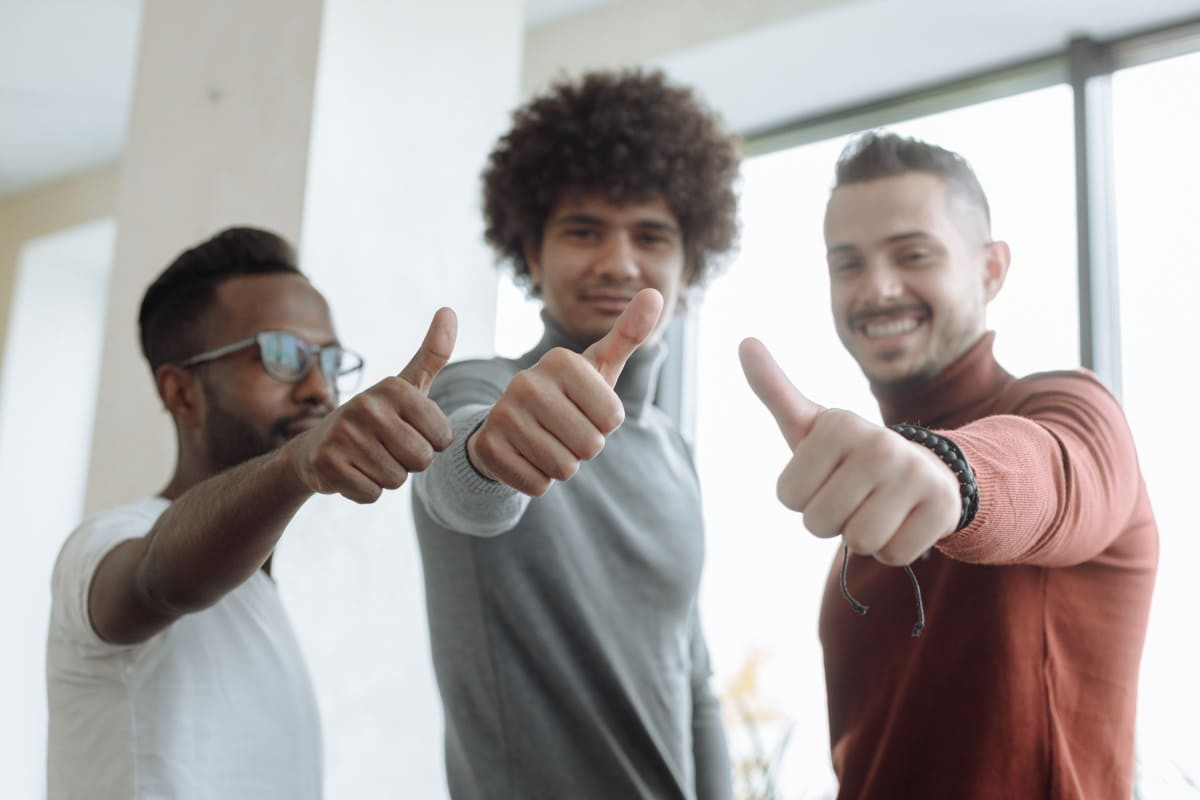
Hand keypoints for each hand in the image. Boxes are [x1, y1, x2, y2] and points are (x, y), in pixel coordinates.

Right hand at [288, 307, 456, 502]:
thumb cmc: (376, 417)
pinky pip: (371, 494)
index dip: (429, 444)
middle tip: (385, 447)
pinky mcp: (328, 464)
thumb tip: (450, 309)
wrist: (316, 447)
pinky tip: (351, 471)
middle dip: (409, 463)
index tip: (405, 430)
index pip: (442, 439)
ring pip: (396, 480)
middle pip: (421, 460)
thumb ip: (433, 353)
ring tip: (367, 458)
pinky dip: (364, 490)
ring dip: (386, 477)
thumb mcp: (406, 385)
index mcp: (394, 387)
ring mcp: (344, 434)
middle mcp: (367, 405)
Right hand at [468, 288, 664, 495]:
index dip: (605, 424)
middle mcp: (527, 382)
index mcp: (560, 360)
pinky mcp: (489, 448)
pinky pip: (538, 484)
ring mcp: (503, 414)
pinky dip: (539, 479)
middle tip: (565, 430)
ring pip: (564, 468)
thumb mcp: (599, 366)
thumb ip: (629, 333)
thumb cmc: (569, 395)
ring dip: (562, 464)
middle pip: (590, 446)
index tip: (586, 410)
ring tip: (547, 442)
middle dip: (585, 447)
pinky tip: (527, 456)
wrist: (509, 424)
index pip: (613, 419)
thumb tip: (656, 294)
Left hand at [738, 337, 960, 565]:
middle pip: (819, 523)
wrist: (926, 467)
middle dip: (830, 520)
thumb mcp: (810, 424)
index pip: (788, 497)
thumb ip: (774, 389)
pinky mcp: (943, 507)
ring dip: (862, 535)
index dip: (802, 498)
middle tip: (852, 496)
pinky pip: (894, 554)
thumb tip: (744, 342)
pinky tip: (903, 520)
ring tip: (877, 508)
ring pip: (859, 541)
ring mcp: (916, 475)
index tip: (826, 477)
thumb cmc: (851, 453)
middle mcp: (880, 444)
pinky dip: (893, 548)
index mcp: (839, 426)